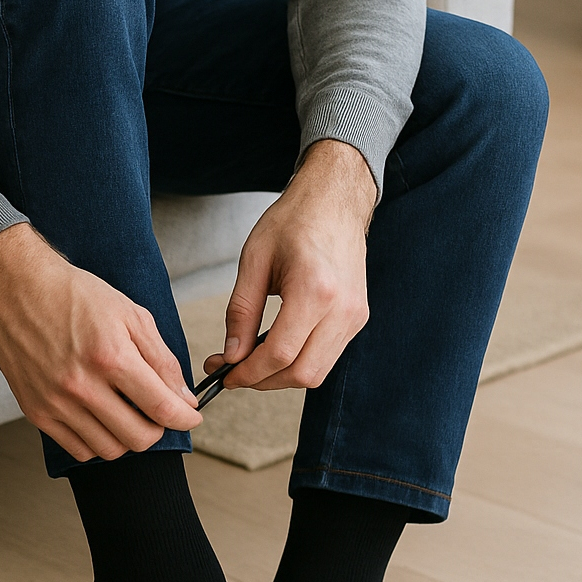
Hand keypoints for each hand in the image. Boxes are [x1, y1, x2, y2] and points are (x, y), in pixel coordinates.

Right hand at [0, 223, 199, 461]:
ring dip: (127, 437)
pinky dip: (97, 442)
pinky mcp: (36, 412)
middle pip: (138, 438)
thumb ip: (162, 359)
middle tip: (157, 412)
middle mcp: (82, 385)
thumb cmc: (74, 295)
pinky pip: (79, 450)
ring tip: (127, 413)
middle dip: (158, 429)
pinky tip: (100, 418)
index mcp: (110, 356)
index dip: (185, 419)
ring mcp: (56, 402)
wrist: (16, 289)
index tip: (190, 417)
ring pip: (110, 450)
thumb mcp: (130, 314)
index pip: (161, 408)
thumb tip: (183, 398)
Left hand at [205, 140, 374, 391]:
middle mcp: (342, 309)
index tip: (224, 373)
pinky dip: (299, 362)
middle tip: (233, 371)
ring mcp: (355, 316)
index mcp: (315, 290)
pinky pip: (327, 356)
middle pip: (301, 373)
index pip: (280, 354)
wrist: (335, 201)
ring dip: (281, 375)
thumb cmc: (294, 221)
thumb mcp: (254, 261)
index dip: (248, 372)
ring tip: (251, 360)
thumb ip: (241, 312)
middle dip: (263, 380)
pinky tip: (276, 347)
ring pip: (316, 372)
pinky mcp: (357, 318)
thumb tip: (232, 355)